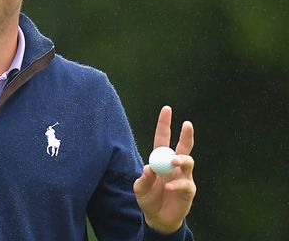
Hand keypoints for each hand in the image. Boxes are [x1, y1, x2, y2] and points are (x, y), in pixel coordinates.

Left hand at [133, 106, 195, 233]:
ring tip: (174, 162)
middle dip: (186, 135)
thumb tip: (150, 168)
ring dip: (181, 160)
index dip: (165, 124)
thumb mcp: (139, 189)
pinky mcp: (189, 190)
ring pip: (188, 162)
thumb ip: (143, 179)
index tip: (167, 109)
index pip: (163, 138)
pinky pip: (185, 184)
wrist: (158, 219)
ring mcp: (183, 177)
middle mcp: (174, 166)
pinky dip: (176, 184)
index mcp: (160, 160)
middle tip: (187, 123)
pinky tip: (168, 187)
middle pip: (183, 146)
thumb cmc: (148, 199)